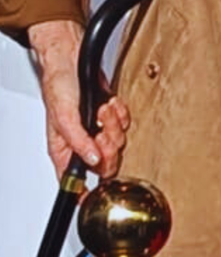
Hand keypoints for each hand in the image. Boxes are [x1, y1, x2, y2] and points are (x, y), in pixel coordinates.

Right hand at [31, 18, 124, 178]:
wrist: (74, 60)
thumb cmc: (60, 86)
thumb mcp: (63, 116)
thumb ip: (77, 141)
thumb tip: (91, 160)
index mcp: (64, 148)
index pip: (73, 179)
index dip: (84, 190)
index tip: (94, 196)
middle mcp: (82, 142)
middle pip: (105, 163)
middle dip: (108, 144)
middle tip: (102, 129)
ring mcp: (98, 130)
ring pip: (118, 142)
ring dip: (113, 123)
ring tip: (101, 109)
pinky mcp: (111, 117)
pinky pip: (125, 123)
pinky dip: (119, 113)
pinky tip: (108, 103)